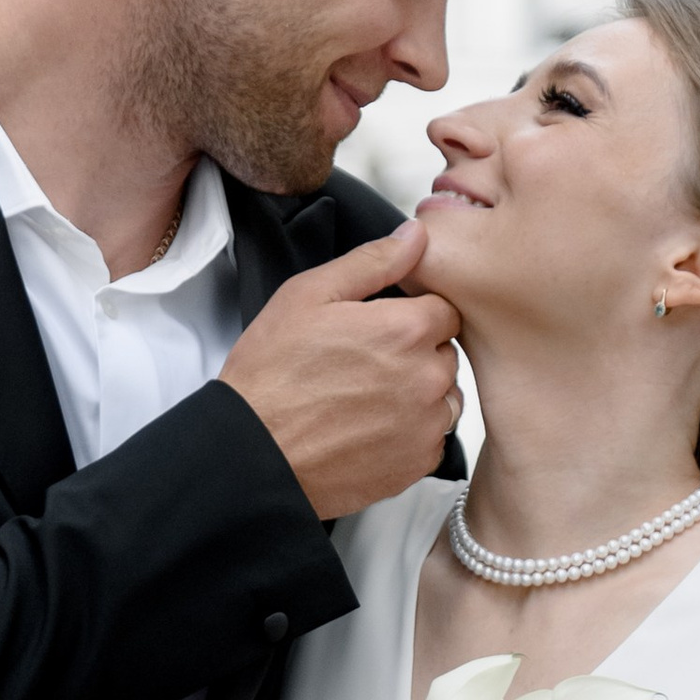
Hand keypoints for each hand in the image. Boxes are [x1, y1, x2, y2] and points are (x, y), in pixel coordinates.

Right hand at [221, 221, 461, 519]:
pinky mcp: (416, 463)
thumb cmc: (272, 374)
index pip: (446, 308)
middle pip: (446, 352)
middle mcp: (426, 378)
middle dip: (417, 352)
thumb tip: (416, 236)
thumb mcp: (309, 296)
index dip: (414, 313)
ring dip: (418, 393)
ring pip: (443, 396)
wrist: (253, 452)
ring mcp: (425, 425)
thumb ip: (372, 262)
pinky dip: (410, 432)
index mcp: (405, 329)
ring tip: (366, 397)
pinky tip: (369, 427)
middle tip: (365, 362)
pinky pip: (432, 438)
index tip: (383, 326)